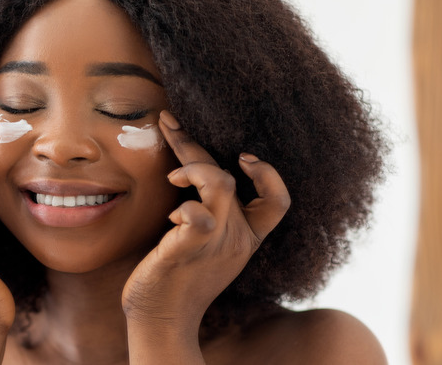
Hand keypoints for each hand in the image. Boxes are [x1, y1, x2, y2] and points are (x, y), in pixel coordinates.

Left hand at [122, 110, 289, 337]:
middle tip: (169, 121)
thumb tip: (192, 172)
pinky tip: (171, 216)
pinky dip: (184, 206)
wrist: (163, 319)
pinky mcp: (190, 248)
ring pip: (222, 185)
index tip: (242, 155)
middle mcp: (236, 238)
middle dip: (195, 143)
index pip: (278, 201)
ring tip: (172, 176)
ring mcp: (216, 243)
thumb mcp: (204, 242)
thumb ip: (208, 211)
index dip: (269, 173)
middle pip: (234, 178)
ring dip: (193, 169)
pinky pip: (198, 216)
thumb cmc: (178, 277)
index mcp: (245, 236)